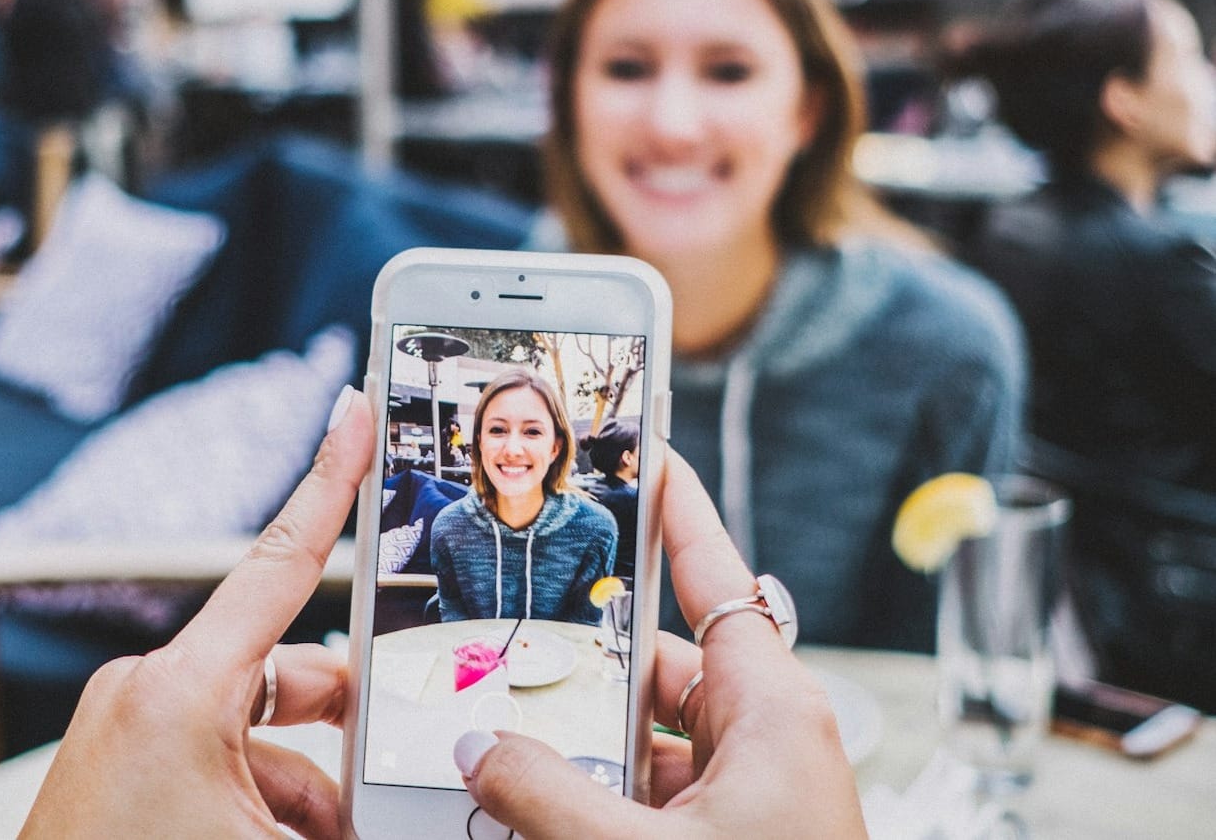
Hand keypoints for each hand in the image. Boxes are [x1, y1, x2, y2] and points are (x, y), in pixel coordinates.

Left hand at [19, 386, 373, 839]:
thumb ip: (350, 814)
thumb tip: (411, 812)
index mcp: (179, 691)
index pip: (283, 558)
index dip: (332, 475)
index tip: (356, 409)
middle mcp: (149, 693)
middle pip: (288, 674)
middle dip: (344, 729)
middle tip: (389, 774)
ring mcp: (128, 728)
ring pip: (257, 728)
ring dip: (307, 785)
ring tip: (334, 834)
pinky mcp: (119, 765)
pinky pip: (218, 757)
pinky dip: (264, 797)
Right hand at [455, 450, 866, 837]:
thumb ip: (552, 802)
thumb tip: (481, 749)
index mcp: (773, 710)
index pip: (716, 576)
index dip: (676, 510)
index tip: (642, 453)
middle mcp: (764, 740)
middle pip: (661, 662)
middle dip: (582, 656)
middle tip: (509, 623)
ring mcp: (746, 798)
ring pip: (648, 738)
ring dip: (579, 742)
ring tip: (500, 728)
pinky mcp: (728, 839)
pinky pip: (651, 794)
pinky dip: (596, 796)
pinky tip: (530, 803)